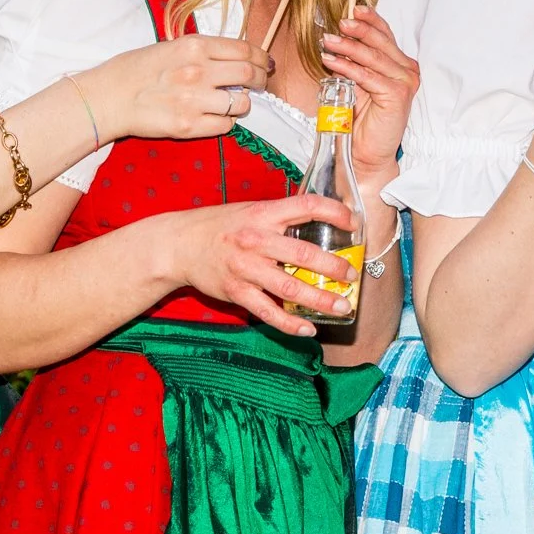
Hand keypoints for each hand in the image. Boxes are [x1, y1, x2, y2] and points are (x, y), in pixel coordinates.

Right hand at [79, 34, 268, 144]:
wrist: (108, 96)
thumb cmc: (137, 69)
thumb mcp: (172, 46)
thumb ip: (204, 50)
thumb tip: (237, 56)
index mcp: (194, 46)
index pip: (245, 49)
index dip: (262, 57)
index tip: (266, 63)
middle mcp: (198, 71)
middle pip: (249, 74)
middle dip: (260, 79)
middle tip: (259, 83)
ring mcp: (194, 100)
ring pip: (241, 103)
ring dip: (243, 103)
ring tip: (235, 102)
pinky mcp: (188, 125)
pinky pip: (225, 125)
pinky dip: (227, 122)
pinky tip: (218, 117)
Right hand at [166, 192, 358, 337]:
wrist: (178, 245)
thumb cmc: (221, 226)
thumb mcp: (252, 210)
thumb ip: (283, 217)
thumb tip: (323, 221)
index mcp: (264, 214)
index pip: (306, 205)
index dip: (335, 212)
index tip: (354, 223)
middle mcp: (256, 240)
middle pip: (304, 254)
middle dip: (334, 266)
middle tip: (352, 275)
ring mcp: (245, 268)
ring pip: (290, 288)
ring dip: (320, 299)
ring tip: (343, 306)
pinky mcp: (236, 292)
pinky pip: (268, 312)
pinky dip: (290, 323)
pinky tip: (308, 328)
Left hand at [322, 7, 420, 181]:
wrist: (365, 154)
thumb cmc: (360, 122)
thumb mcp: (355, 84)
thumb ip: (353, 63)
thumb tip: (335, 40)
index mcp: (399, 65)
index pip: (386, 35)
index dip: (371, 20)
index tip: (354, 9)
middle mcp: (406, 71)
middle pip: (380, 41)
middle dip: (358, 29)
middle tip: (339, 23)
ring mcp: (404, 83)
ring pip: (373, 56)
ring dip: (347, 46)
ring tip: (327, 41)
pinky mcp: (397, 95)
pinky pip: (368, 75)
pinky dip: (347, 67)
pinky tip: (331, 62)